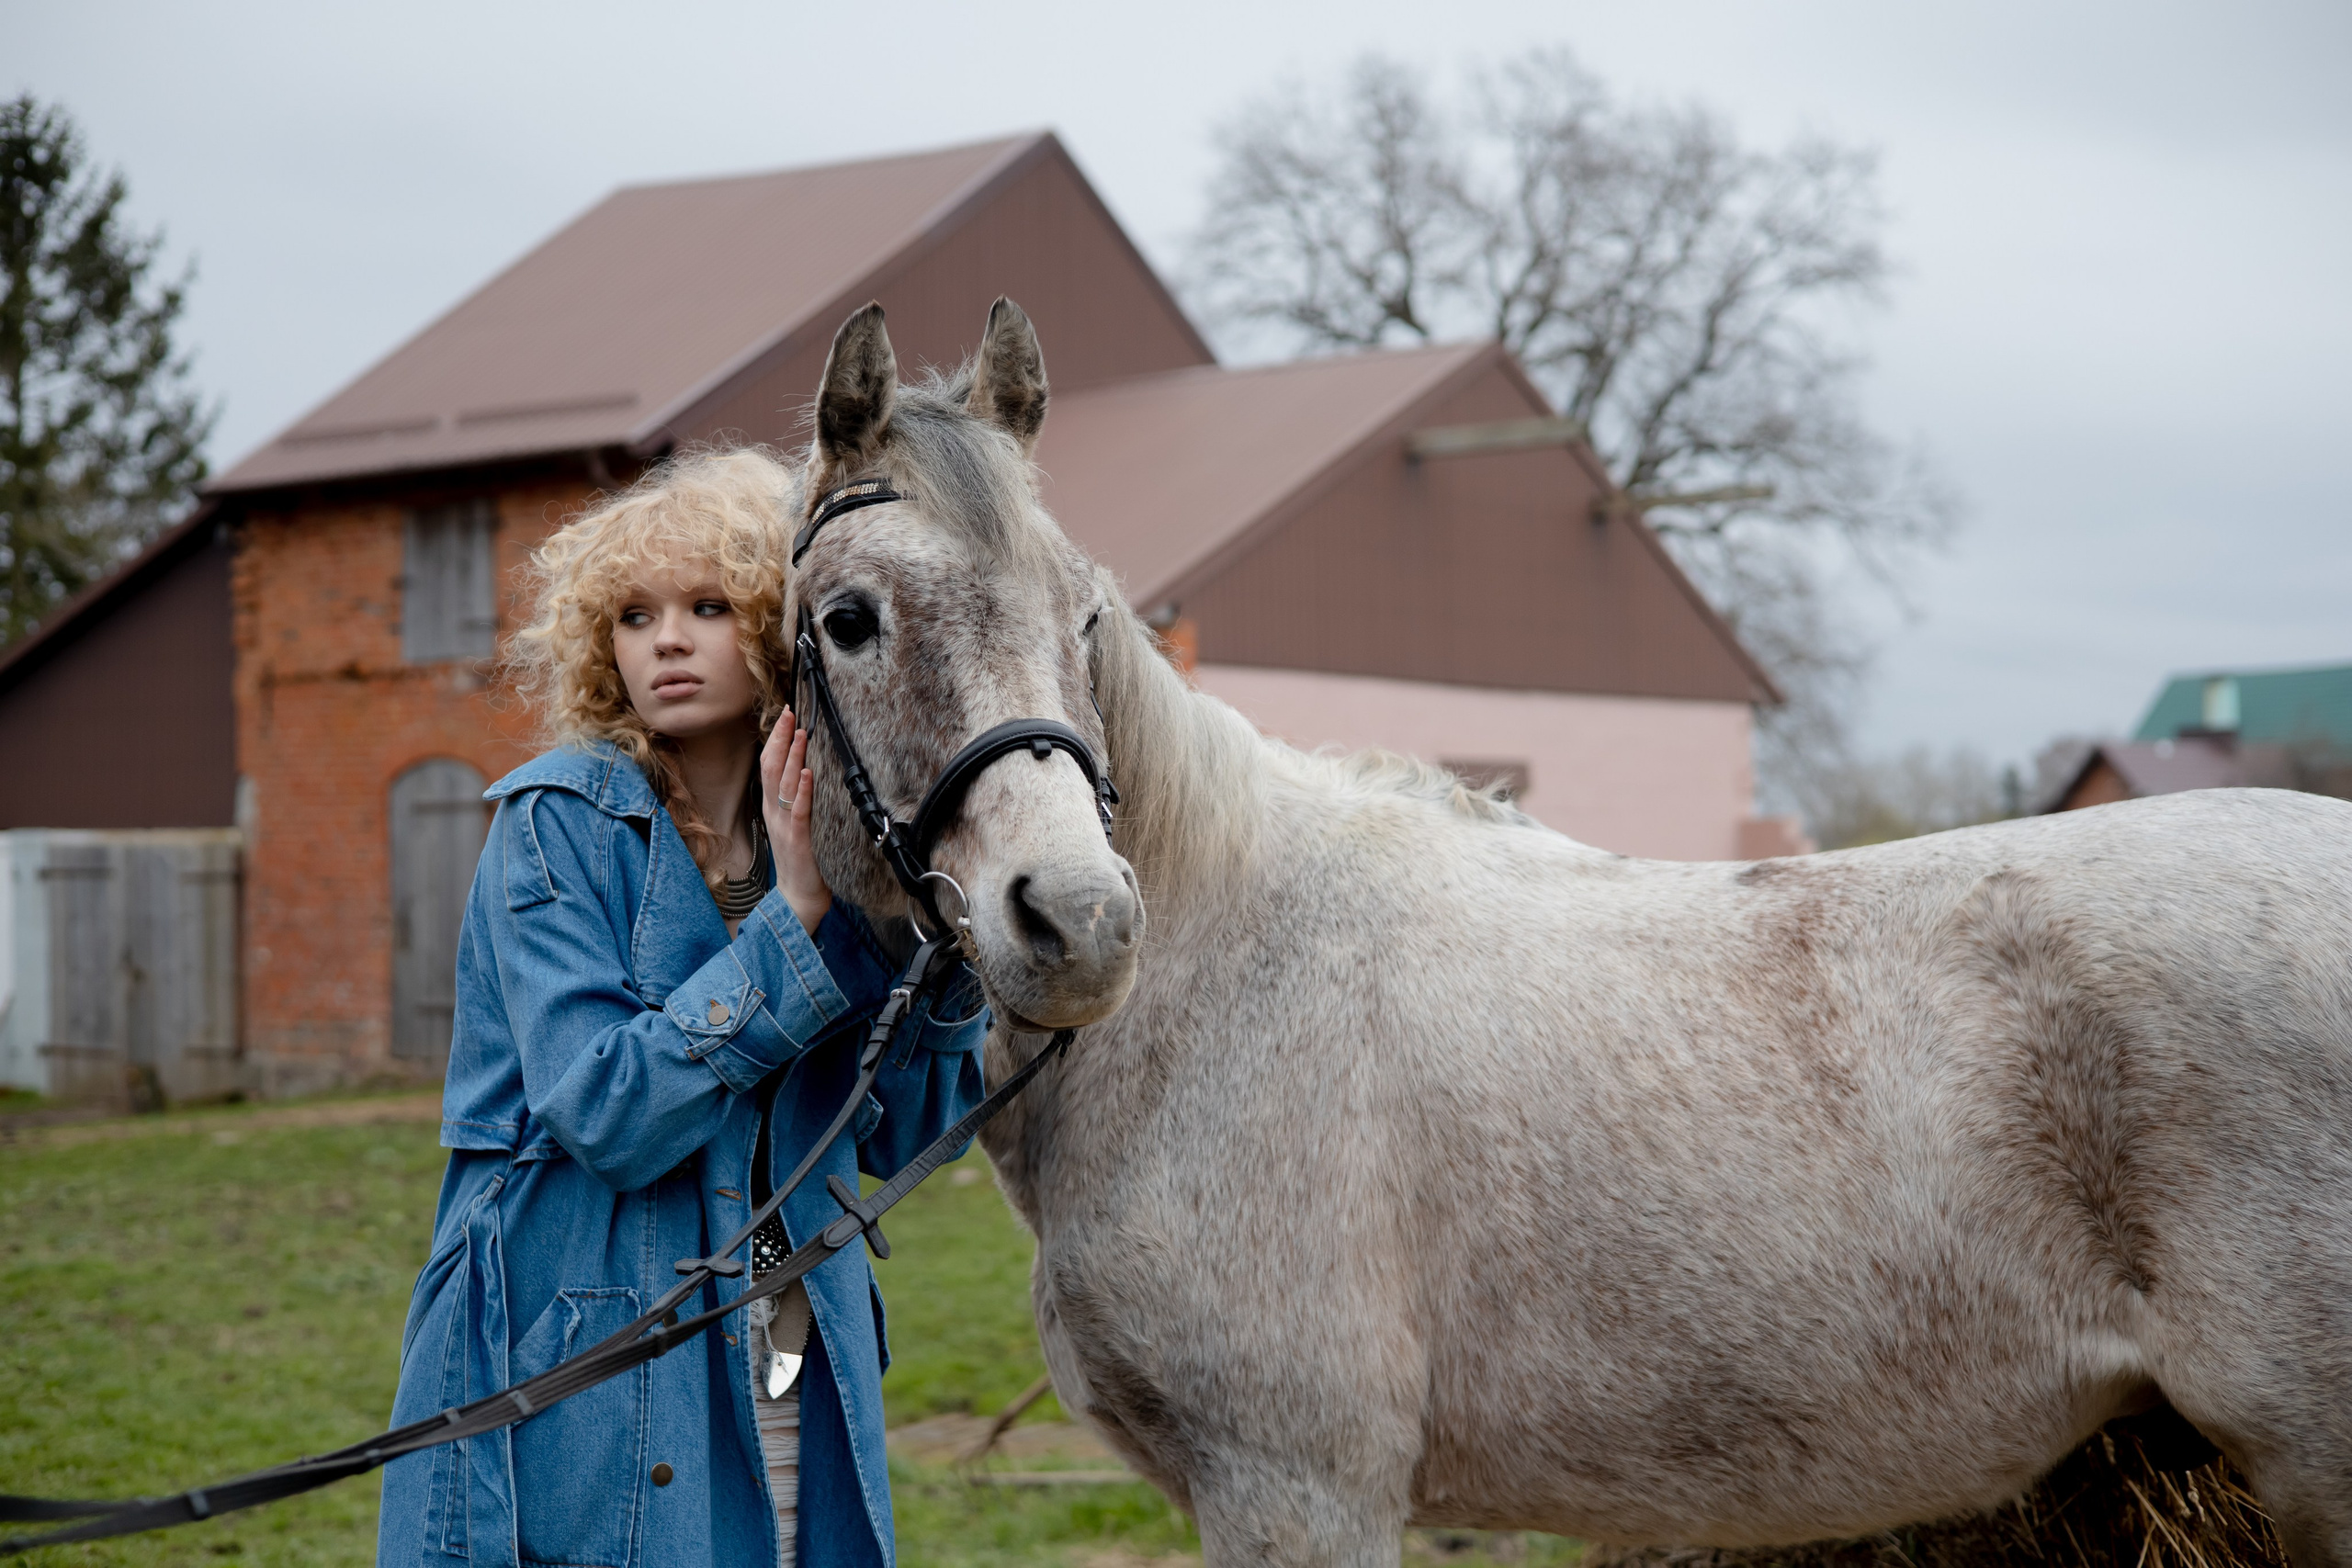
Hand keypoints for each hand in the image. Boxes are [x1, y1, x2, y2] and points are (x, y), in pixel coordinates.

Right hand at [760, 710, 831, 935]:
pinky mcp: (798, 841)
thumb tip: (803, 772)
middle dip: (781, 739)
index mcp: (773, 808)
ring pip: (783, 785)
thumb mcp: (795, 824)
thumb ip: (795, 800)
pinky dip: (802, 791)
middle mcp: (774, 813)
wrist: (798, 900)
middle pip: (771, 768)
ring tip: (801, 733)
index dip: (776, 740)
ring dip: (793, 757)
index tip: (786, 715)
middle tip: (790, 713)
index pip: (769, 766)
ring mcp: (784, 826)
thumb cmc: (802, 861)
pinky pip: (799, 812)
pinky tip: (806, 774)